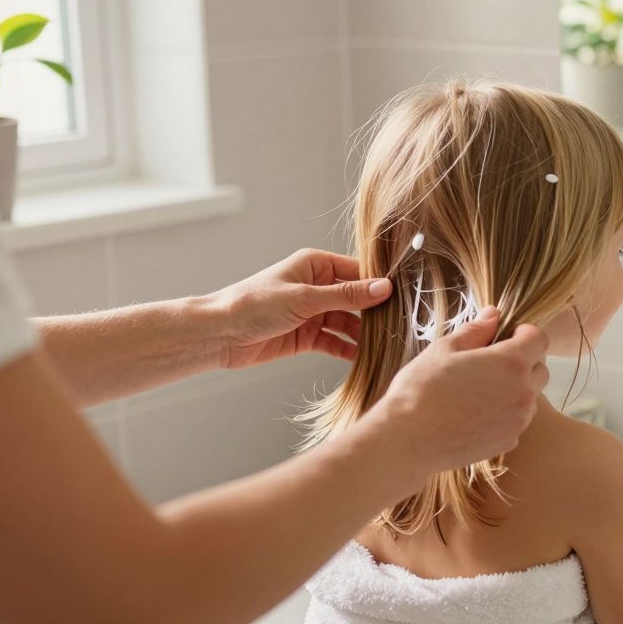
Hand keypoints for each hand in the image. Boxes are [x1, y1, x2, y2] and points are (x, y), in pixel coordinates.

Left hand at [208, 249, 392, 369]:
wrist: (219, 334)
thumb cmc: (254, 304)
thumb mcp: (305, 298)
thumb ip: (346, 296)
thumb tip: (384, 288)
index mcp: (315, 265)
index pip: (357, 272)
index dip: (379, 284)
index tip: (403, 297)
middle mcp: (316, 286)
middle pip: (356, 299)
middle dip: (375, 312)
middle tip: (400, 325)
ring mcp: (312, 312)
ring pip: (348, 322)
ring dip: (364, 334)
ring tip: (387, 345)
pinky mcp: (307, 336)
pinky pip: (335, 341)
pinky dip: (349, 350)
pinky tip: (366, 358)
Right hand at [369, 307, 550, 475]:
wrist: (408, 441)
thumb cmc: (421, 390)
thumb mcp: (444, 350)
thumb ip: (475, 330)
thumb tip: (493, 314)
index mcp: (510, 362)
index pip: (539, 339)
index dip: (524, 333)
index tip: (506, 336)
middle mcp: (523, 392)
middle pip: (540, 369)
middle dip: (523, 362)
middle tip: (491, 363)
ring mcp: (518, 421)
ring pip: (530, 398)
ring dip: (516, 389)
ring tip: (481, 391)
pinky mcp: (509, 442)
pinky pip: (517, 421)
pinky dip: (506, 414)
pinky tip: (476, 414)